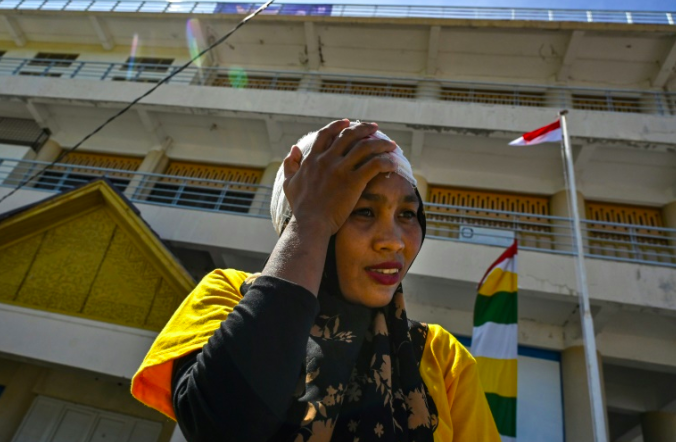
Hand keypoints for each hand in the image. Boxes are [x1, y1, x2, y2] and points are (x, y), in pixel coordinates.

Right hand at [282, 120, 397, 235]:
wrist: (310, 224)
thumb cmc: (301, 207)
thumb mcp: (289, 183)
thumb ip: (290, 164)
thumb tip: (294, 149)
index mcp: (313, 159)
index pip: (326, 134)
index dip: (338, 125)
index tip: (348, 122)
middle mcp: (327, 160)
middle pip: (349, 135)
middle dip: (364, 128)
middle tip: (375, 128)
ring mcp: (341, 170)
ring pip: (365, 147)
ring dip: (381, 143)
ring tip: (391, 145)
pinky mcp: (353, 182)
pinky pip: (375, 165)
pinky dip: (386, 161)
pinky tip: (393, 163)